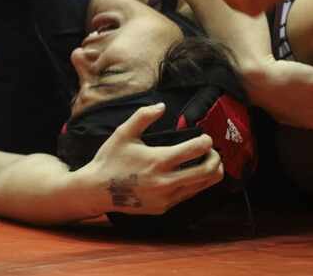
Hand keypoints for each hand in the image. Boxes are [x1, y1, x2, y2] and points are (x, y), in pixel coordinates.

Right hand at [81, 104, 223, 214]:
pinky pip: (189, 195)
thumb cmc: (110, 159)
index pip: (195, 150)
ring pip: (202, 186)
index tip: (205, 137)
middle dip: (216, 158)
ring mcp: (166, 197)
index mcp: (158, 160)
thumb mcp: (123, 133)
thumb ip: (143, 116)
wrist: (97, 190)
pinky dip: (196, 184)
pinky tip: (192, 174)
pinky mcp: (164, 207)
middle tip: (213, 151)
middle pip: (207, 171)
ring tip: (208, 162)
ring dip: (211, 173)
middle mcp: (165, 181)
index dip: (206, 141)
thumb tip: (162, 106)